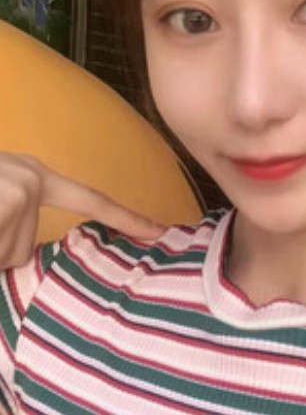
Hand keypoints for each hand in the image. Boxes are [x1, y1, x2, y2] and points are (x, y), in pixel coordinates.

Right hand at [0, 152, 166, 268]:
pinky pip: (1, 256)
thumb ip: (23, 220)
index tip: (159, 232)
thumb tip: (29, 257)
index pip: (94, 202)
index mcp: (39, 178)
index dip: (127, 220)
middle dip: (2, 251)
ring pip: (9, 257)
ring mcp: (23, 189)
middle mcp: (36, 180)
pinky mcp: (9, 200)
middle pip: (29, 249)